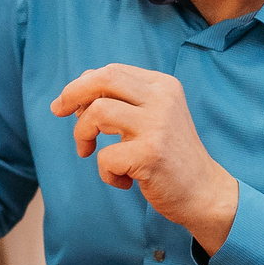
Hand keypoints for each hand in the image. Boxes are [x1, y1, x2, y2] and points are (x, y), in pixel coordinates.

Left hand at [50, 65, 240, 251]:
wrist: (205, 192)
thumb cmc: (170, 156)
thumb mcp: (153, 117)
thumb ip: (123, 100)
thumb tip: (77, 90)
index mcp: (163, 85)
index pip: (112, 71)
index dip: (83, 85)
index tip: (68, 104)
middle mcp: (162, 99)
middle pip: (104, 79)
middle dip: (72, 92)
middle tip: (58, 111)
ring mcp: (157, 125)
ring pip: (98, 113)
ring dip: (82, 134)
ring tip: (88, 152)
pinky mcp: (151, 154)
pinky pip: (105, 156)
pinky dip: (105, 172)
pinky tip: (124, 181)